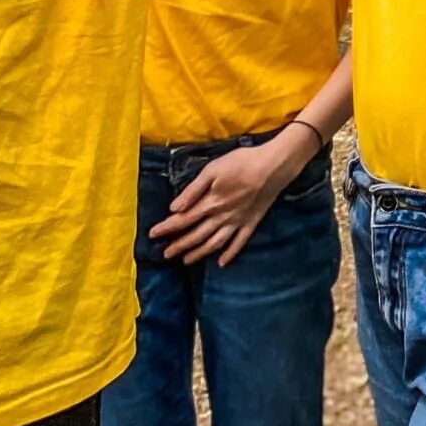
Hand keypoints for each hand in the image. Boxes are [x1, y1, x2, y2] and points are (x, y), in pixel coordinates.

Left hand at [147, 134, 317, 265]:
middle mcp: (222, 217)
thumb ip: (193, 190)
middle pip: (196, 235)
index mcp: (210, 202)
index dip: (167, 227)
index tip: (152, 235)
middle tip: (165, 255)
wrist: (273, 167)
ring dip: (199, 253)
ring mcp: (237, 222)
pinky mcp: (251, 223)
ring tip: (186, 261)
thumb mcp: (213, 169)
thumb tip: (174, 208)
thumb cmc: (241, 162)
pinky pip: (239, 243)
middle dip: (179, 245)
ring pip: (214, 243)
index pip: (183, 219)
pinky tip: (222, 263)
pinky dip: (229, 254)